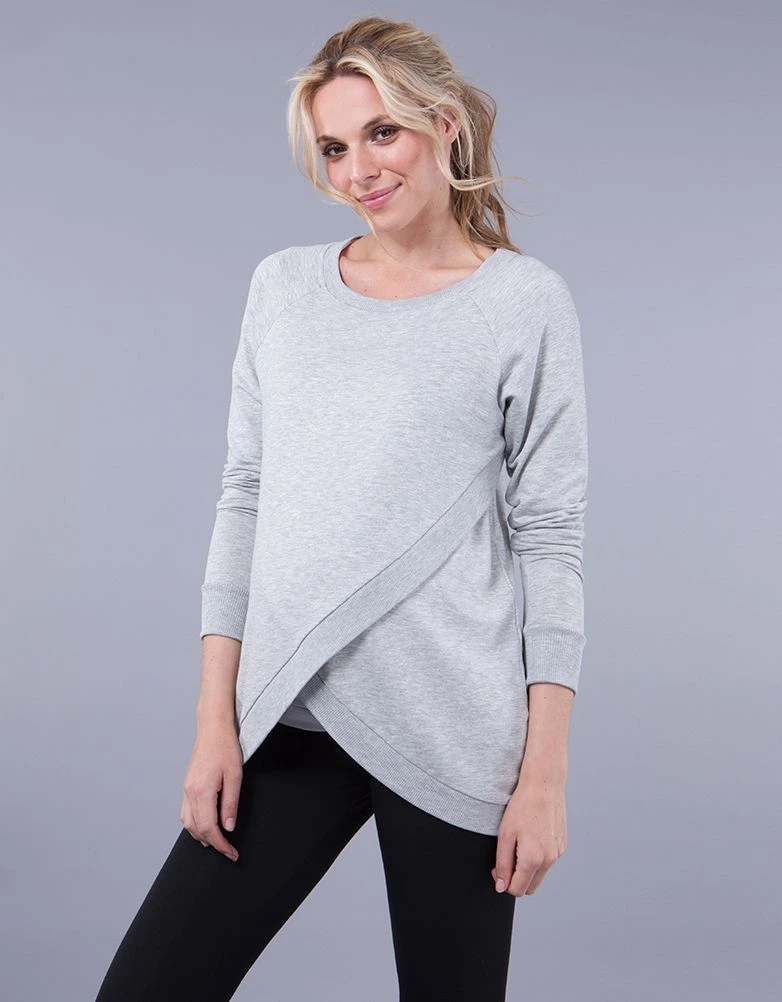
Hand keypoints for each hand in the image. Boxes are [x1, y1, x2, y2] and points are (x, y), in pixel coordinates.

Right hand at [180, 721, 243, 862]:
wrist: (213, 728)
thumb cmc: (225, 747)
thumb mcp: (235, 776)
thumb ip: (231, 804)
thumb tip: (228, 827)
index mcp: (202, 791)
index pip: (208, 828)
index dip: (220, 844)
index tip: (231, 852)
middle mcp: (190, 792)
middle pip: (196, 829)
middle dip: (212, 843)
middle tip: (228, 850)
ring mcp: (186, 789)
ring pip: (188, 823)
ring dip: (201, 836)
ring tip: (217, 842)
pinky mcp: (186, 785)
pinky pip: (186, 813)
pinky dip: (194, 824)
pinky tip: (205, 825)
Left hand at [491, 775, 566, 895]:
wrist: (544, 785)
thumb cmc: (522, 806)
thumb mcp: (505, 835)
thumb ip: (502, 864)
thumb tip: (501, 886)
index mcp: (533, 859)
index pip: (517, 889)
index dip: (503, 883)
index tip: (497, 869)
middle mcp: (549, 860)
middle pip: (530, 887)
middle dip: (516, 880)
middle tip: (506, 859)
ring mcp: (558, 853)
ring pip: (539, 875)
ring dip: (527, 869)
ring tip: (518, 844)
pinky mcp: (562, 845)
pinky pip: (547, 861)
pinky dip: (537, 858)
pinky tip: (531, 837)